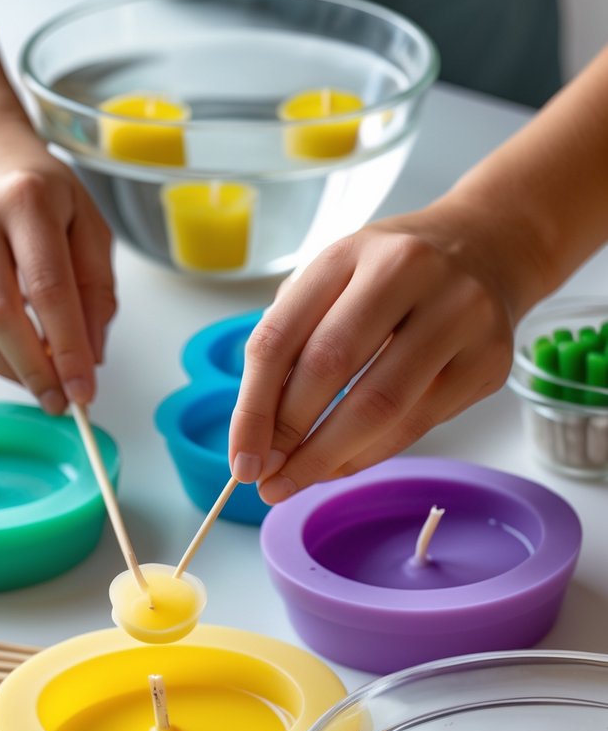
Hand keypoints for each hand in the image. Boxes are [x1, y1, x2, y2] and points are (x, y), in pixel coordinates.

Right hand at [0, 110, 113, 411]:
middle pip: (0, 316)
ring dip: (2, 369)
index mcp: (25, 200)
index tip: (84, 392)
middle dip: (34, 371)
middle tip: (58, 401)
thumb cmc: (38, 194)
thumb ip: (97, 289)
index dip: (68, 350)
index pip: (50, 290)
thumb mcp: (87, 224)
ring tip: (32, 379)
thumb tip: (90, 356)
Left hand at [229, 204, 540, 502]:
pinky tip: (343, 465)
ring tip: (298, 482)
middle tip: (266, 479)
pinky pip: (418, 423)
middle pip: (329, 367)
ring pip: (380, 405)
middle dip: (290, 436)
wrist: (487, 248)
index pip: (279, 337)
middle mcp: (406, 271)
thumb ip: (292, 346)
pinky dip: (371, 454)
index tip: (240, 460)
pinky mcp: (489, 358)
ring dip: (329, 457)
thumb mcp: (333, 283)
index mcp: (348, 252)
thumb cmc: (391, 278)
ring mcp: (458, 313)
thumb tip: (260, 440)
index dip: (252, 408)